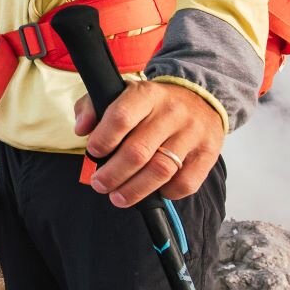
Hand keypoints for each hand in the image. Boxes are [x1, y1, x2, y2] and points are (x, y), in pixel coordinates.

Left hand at [74, 80, 225, 207]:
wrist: (200, 97)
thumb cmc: (152, 103)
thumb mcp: (121, 93)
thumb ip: (93, 106)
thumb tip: (82, 129)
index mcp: (147, 94)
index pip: (121, 117)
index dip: (103, 140)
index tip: (93, 152)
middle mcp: (172, 112)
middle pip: (138, 152)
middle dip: (113, 174)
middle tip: (99, 184)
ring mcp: (192, 133)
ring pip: (160, 170)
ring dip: (134, 190)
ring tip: (117, 197)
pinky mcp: (207, 153)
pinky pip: (185, 183)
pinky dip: (166, 193)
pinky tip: (152, 192)